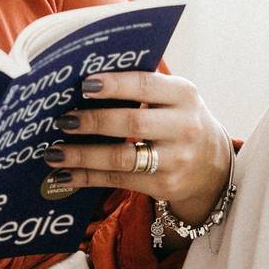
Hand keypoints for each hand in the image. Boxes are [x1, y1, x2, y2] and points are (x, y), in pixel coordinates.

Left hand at [42, 70, 231, 226]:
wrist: (213, 166)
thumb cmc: (178, 121)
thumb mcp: (173, 98)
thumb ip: (141, 87)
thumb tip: (84, 82)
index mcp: (183, 95)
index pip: (146, 85)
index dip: (114, 85)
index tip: (84, 85)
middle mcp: (184, 126)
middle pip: (131, 122)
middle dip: (93, 121)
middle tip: (63, 120)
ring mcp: (176, 159)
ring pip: (122, 158)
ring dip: (83, 155)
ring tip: (54, 153)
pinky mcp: (165, 186)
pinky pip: (119, 181)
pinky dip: (87, 178)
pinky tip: (64, 176)